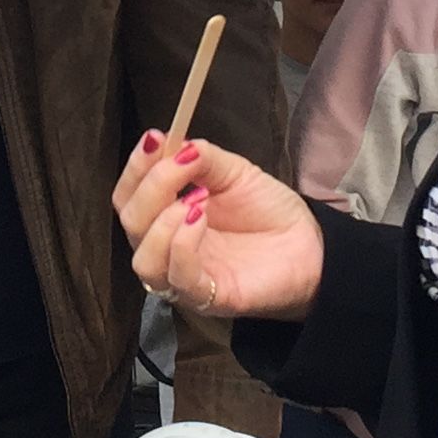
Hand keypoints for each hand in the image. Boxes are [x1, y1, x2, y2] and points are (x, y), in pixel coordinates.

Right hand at [111, 133, 323, 322]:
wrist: (309, 245)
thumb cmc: (268, 211)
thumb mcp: (234, 172)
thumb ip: (202, 158)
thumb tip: (172, 143)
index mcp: (165, 216)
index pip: (128, 197)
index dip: (135, 168)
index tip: (155, 139)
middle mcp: (166, 248)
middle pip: (130, 222)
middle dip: (149, 187)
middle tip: (182, 165)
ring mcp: (183, 276)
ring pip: (143, 259)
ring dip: (161, 222)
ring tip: (198, 199)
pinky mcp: (206, 297)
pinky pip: (177, 278)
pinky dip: (182, 245)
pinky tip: (200, 219)